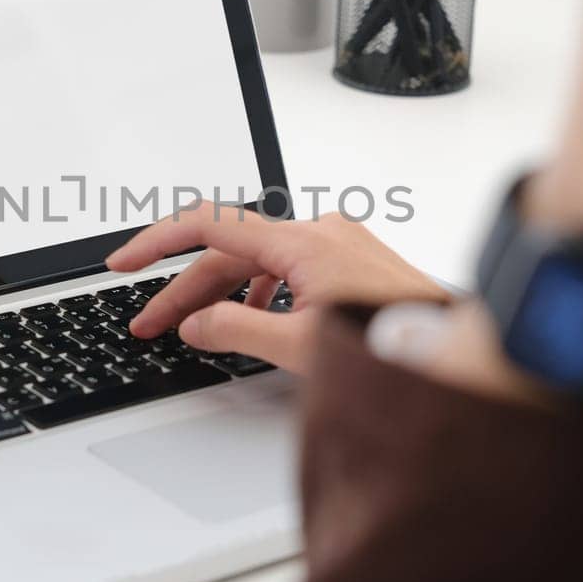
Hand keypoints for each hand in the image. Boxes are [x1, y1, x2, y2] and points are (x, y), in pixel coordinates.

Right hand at [105, 203, 451, 373]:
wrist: (461, 355)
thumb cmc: (397, 346)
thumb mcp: (301, 347)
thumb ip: (236, 330)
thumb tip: (194, 324)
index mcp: (304, 241)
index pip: (210, 226)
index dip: (156, 242)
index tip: (121, 264)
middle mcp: (322, 232)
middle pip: (231, 252)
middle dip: (185, 290)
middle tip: (149, 326)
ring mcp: (340, 245)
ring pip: (260, 263)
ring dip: (222, 293)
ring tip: (195, 331)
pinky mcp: (354, 263)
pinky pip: (290, 269)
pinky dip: (261, 293)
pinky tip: (253, 320)